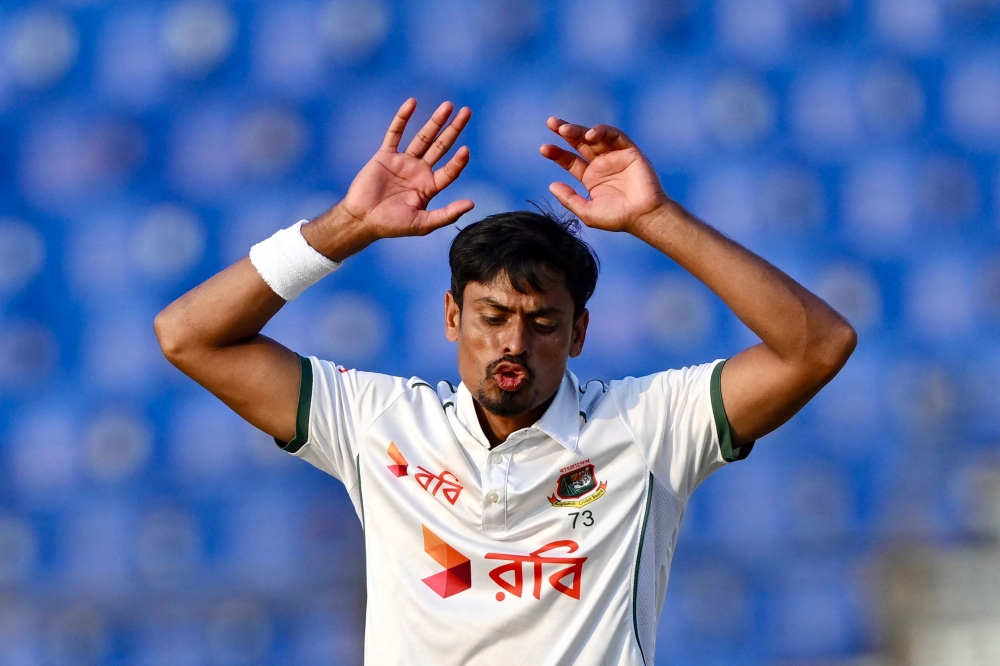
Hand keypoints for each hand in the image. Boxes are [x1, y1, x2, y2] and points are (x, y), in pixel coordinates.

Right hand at [340, 98, 474, 240]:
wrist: (362, 219)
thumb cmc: (392, 225)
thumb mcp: (422, 224)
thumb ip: (447, 215)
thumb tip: (472, 204)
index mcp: (429, 187)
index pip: (450, 170)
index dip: (458, 161)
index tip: (466, 150)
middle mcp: (419, 171)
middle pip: (441, 147)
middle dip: (453, 130)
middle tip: (467, 112)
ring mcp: (403, 161)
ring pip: (422, 137)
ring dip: (435, 121)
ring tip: (448, 105)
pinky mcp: (385, 155)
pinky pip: (395, 133)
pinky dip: (403, 118)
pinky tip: (412, 103)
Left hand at [540, 120, 669, 233]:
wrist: (644, 216)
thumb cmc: (617, 218)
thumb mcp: (587, 212)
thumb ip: (569, 199)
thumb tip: (551, 185)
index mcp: (590, 178)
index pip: (570, 161)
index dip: (557, 153)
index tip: (544, 149)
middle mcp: (601, 164)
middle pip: (579, 143)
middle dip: (565, 132)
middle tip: (551, 123)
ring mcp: (615, 156)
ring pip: (595, 137)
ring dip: (580, 130)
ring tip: (565, 130)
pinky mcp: (629, 151)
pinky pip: (615, 135)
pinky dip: (603, 131)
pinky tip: (590, 135)